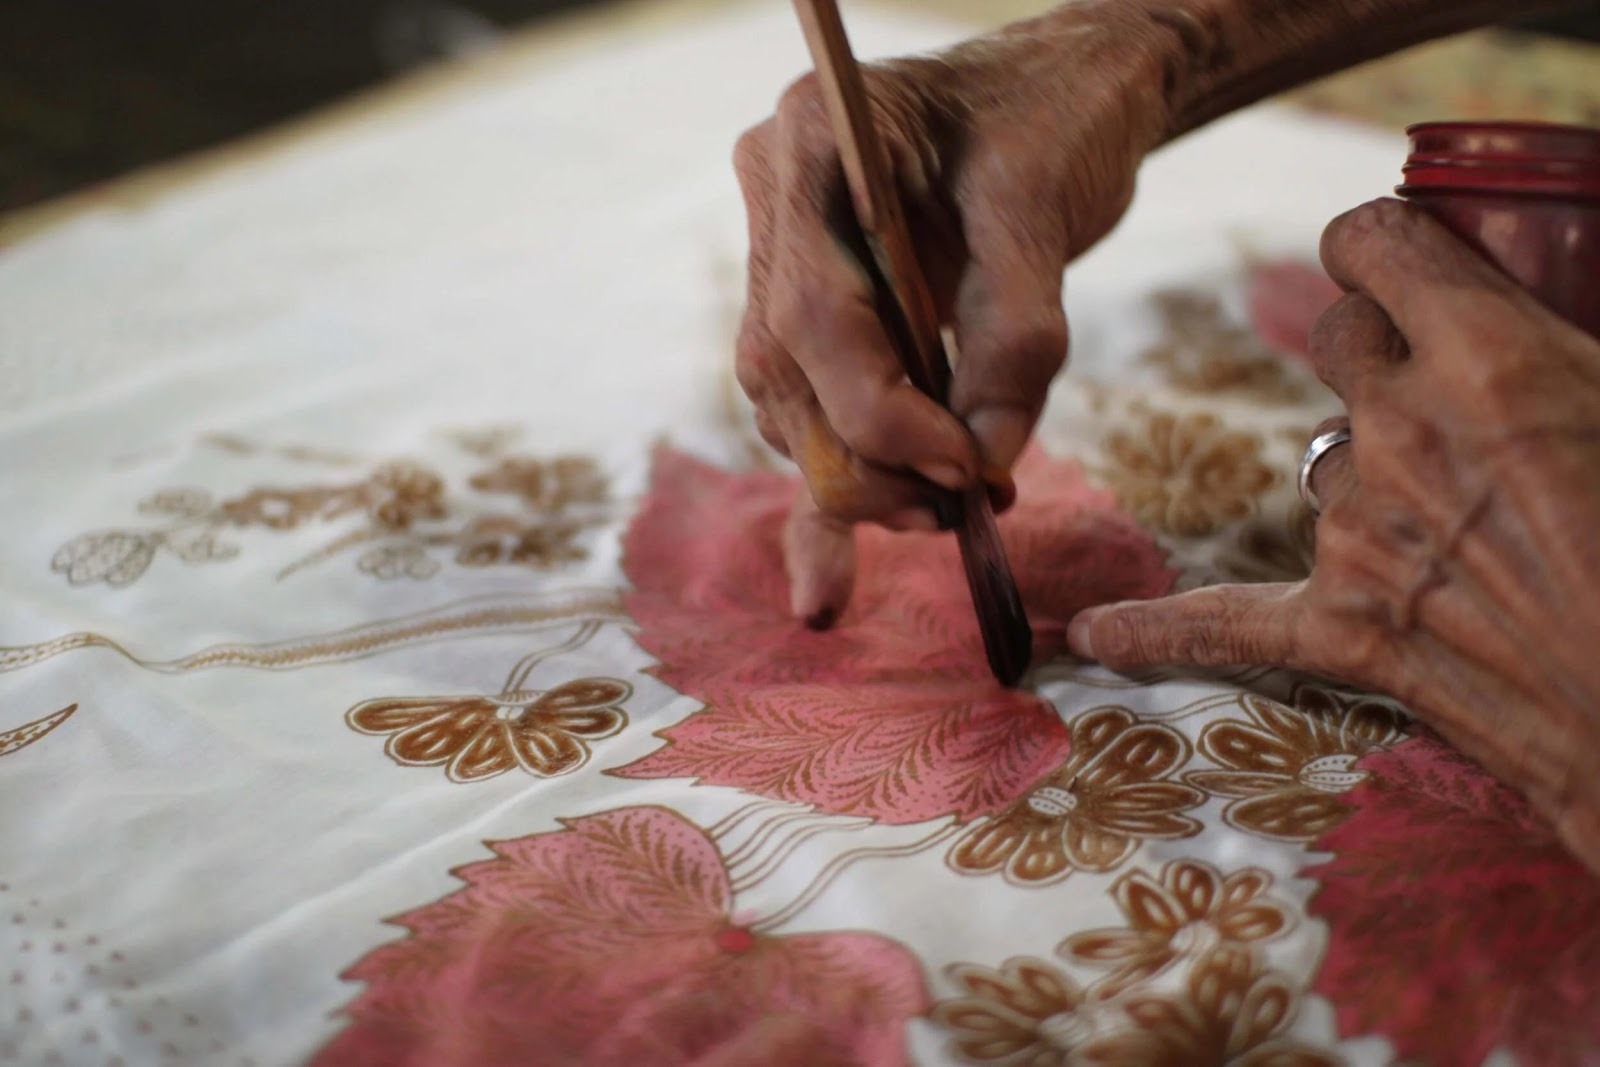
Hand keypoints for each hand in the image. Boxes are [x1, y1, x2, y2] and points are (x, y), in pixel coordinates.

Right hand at [734, 8, 1172, 625]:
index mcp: (810, 147)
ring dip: (861, 477)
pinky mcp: (817, 307)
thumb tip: (985, 458)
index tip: (965, 469)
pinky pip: (809, 408)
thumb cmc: (1055, 117)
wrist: (1064, 92)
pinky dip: (832, 489)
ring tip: (945, 510)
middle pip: (787, 374)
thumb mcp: (1044, 208)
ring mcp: (785, 257)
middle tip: (955, 508)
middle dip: (867, 462)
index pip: (814, 317)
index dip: (881, 414)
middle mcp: (776, 204)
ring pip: (790, 405)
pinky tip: (826, 587)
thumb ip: (1015, 334)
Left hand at [1067, 199, 1599, 873]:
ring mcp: (1359, 532)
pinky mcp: (1343, 627)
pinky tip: (1089, 632)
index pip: (1372, 244)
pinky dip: (1156, 629)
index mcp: (1488, 359)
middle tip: (1444, 385)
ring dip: (1374, 464)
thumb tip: (1535, 337)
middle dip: (1380, 342)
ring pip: (1326, 451)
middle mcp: (1401, 432)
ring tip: (1462, 515)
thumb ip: (1573, 348)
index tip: (1396, 256)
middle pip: (1335, 334)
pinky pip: (1224, 622)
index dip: (1380, 242)